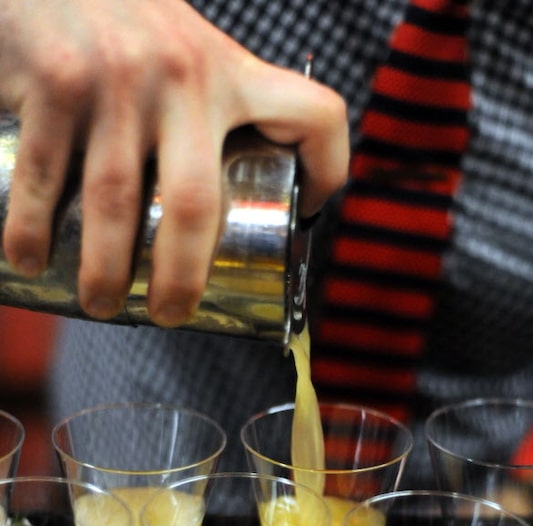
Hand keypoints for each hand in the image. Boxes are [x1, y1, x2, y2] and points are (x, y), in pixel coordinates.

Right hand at [0, 0, 348, 325]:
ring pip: (116, 200)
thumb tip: (214, 206)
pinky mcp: (56, 80)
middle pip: (197, 202)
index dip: (328, 169)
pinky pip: (47, 175)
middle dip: (182, 277)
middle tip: (170, 315)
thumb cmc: (125, 26)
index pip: (314, 113)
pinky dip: (31, 230)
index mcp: (230, 73)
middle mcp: (183, 75)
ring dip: (105, 269)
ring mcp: (118, 78)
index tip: (303, 211)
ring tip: (100, 306)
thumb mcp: (187, 53)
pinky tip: (28, 260)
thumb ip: (207, 111)